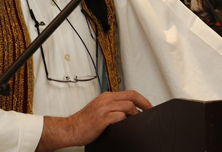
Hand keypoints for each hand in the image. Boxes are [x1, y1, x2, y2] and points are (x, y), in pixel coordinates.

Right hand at [36, 90, 151, 151]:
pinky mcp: (102, 118)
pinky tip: (126, 125)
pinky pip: (120, 116)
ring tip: (137, 121)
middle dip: (145, 103)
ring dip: (136, 114)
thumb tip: (130, 112)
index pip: (129, 92)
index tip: (148, 106)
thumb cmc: (84, 122)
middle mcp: (106, 99)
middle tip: (151, 111)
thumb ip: (113, 108)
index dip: (142, 99)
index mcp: (106, 96)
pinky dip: (126, 120)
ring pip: (128, 106)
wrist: (70, 129)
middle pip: (132, 96)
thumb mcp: (99, 109)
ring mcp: (104, 108)